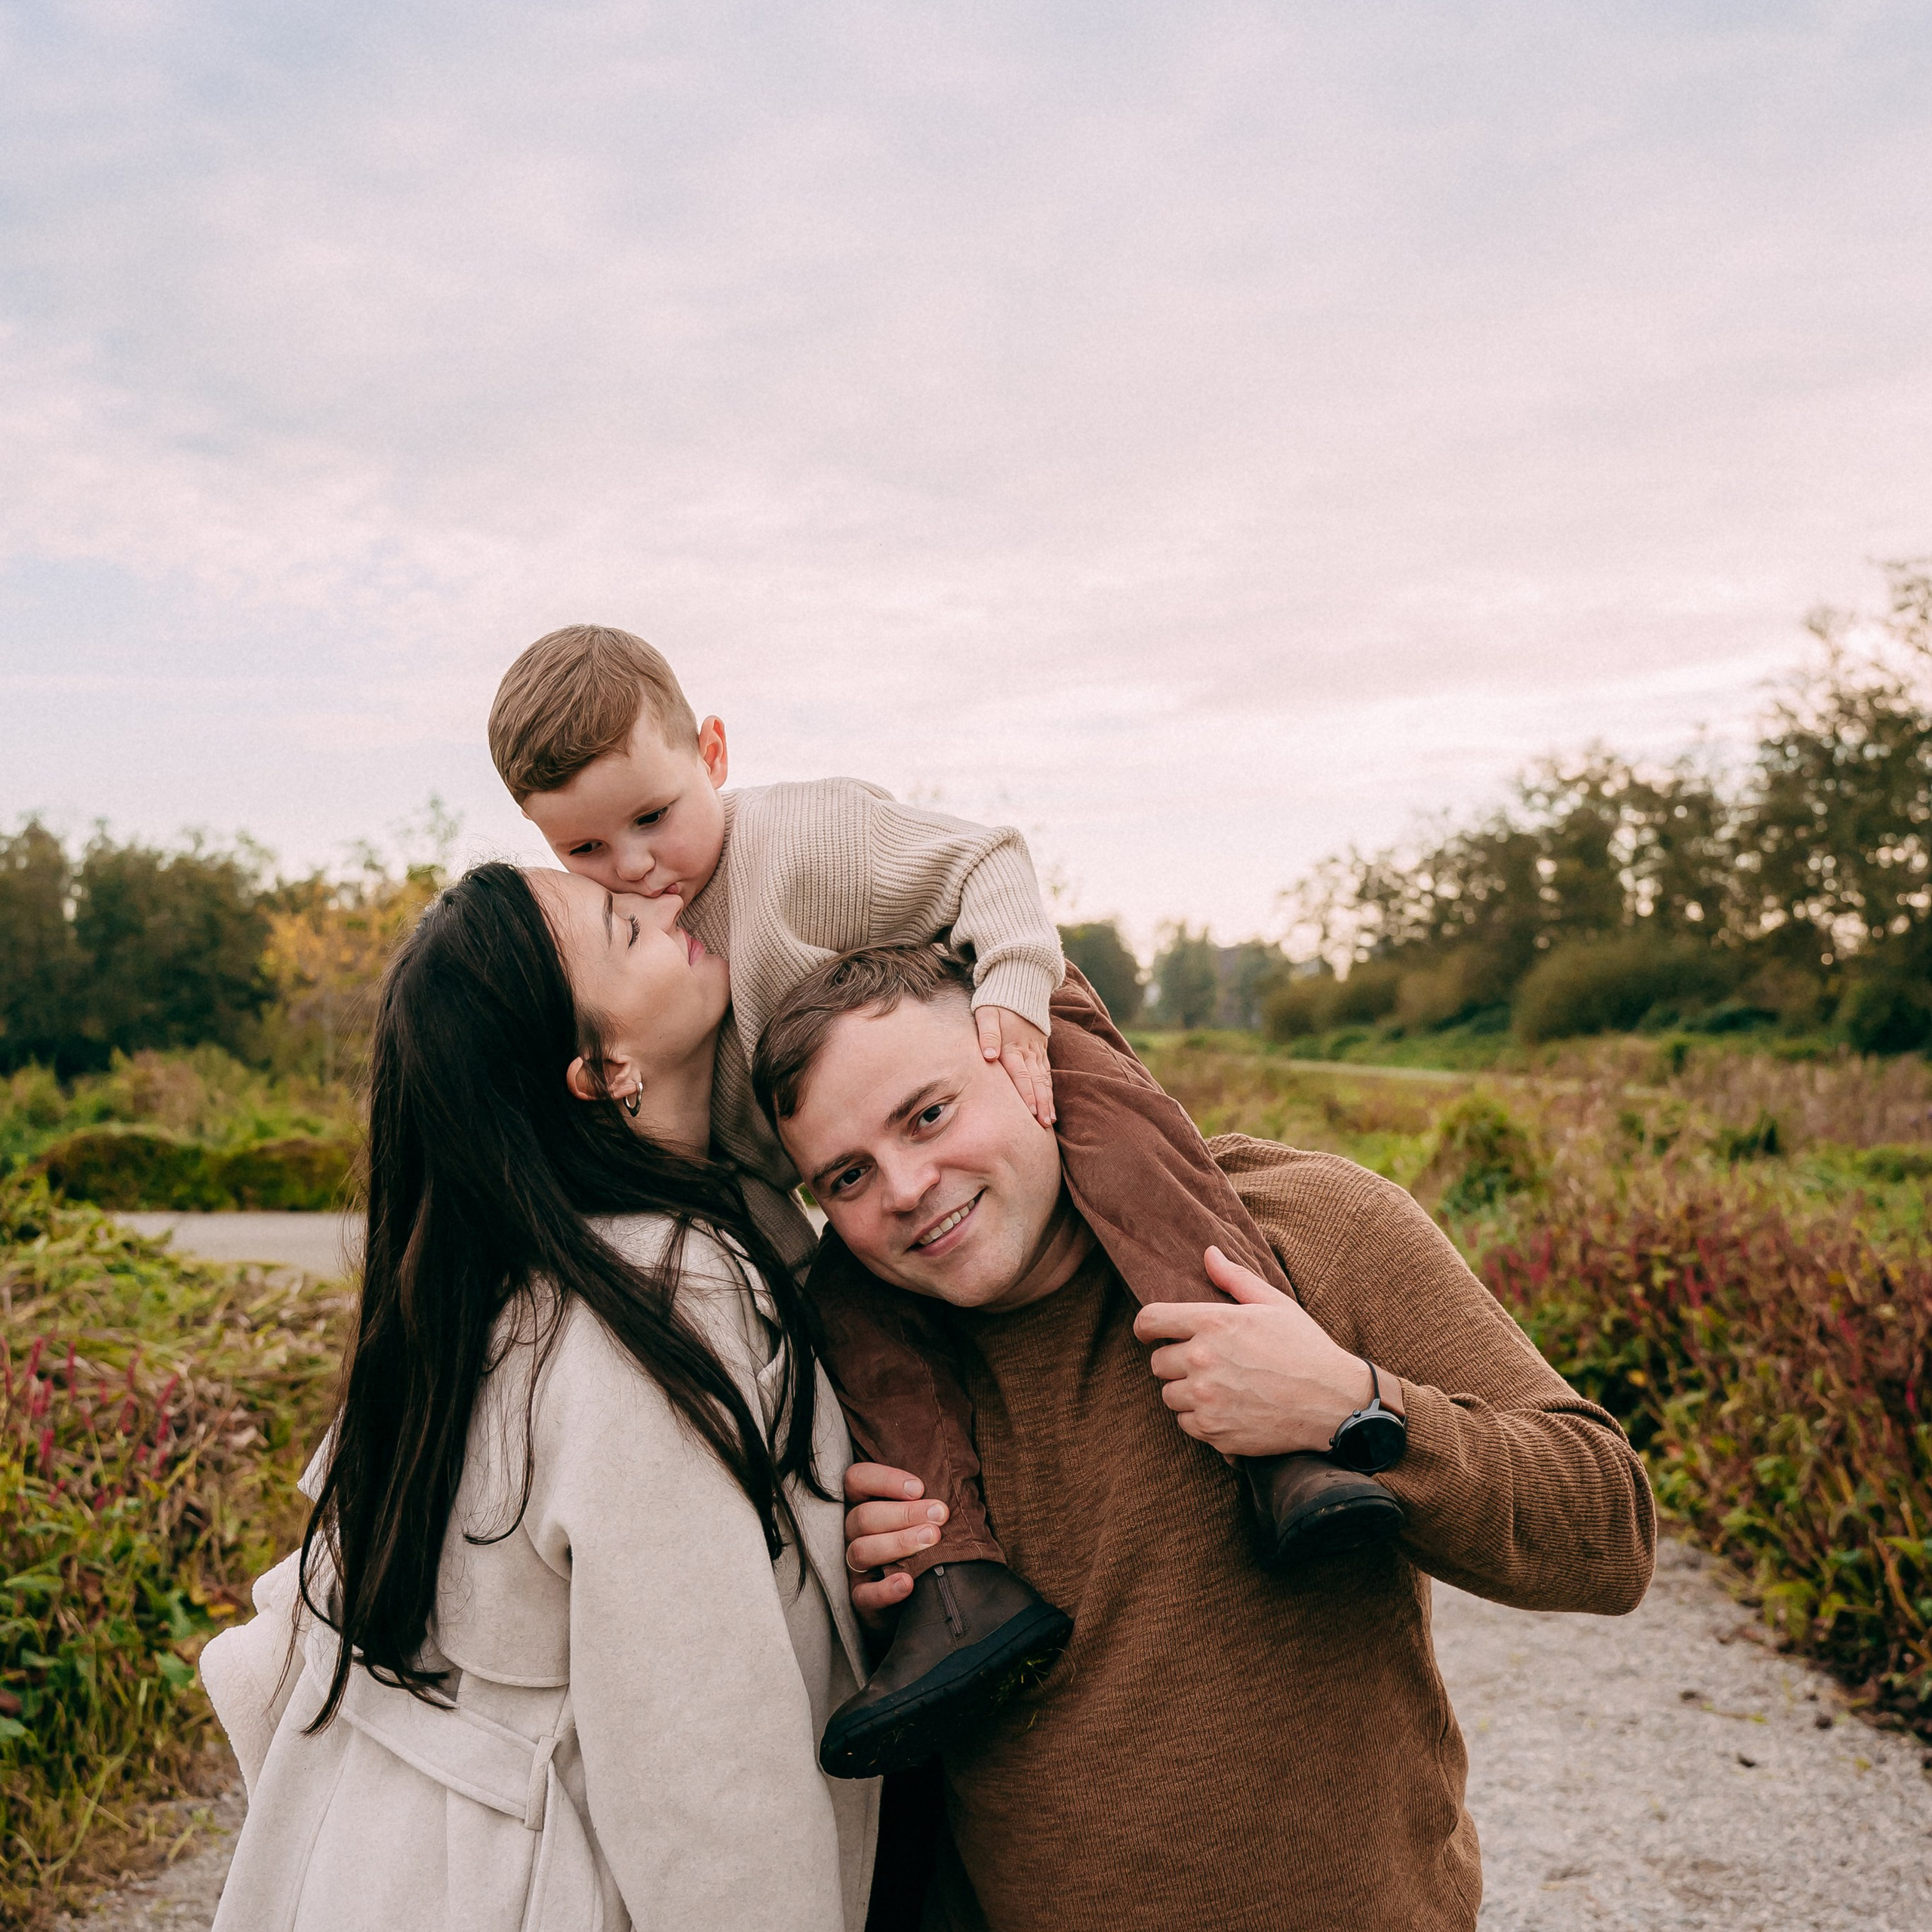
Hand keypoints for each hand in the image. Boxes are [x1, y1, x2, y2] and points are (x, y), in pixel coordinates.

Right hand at [842, 1463, 948, 1629]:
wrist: (920, 1596)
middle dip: (904, 1514)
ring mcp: (853, 1567)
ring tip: (930, 1539)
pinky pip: (863, 1595)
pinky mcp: (859, 1598)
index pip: (857, 1479)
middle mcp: (853, 1533)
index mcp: (863, 1504)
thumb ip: (927, 1498)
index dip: (884, 1480)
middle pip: (863, 1517)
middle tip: (940, 1514)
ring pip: (861, 1550)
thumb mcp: (920, 1515)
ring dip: (898, 1543)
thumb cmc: (923, 1543)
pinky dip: (884, 1589)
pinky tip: (907, 1582)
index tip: (919, 1488)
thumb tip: (959, 1477)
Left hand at [976, 1006, 1055, 1126]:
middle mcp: (1027, 1050)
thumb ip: (988, 1035)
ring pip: (1044, 1078)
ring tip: (1050, 1119)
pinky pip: (1047, 1070)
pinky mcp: (1041, 1047)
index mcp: (1012, 1045)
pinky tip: (1051, 1101)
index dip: (1026, 1094)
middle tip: (1044, 1124)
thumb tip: (989, 1057)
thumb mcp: (986, 1013)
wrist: (1019, 982)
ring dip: (1047, 1099)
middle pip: (1036, 1081)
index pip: (1020, 1074)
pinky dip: (1049, 1087)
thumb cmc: (997, 1001)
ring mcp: (1036, 1049)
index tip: (1030, 1113)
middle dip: (1040, 1103)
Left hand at [1131, 1246, 1403, 1457]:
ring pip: (1170, 1395)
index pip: (1149, 1321)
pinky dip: (1201, 1418)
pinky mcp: (1214, 1431)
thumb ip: (1234, 1278)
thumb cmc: (1305, 1348)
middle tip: (1206, 1363)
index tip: (1149, 1333)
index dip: (1144, 1327)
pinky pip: (1186, 1423)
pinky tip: (1228, 1409)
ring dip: (1187, 1392)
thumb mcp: (1274, 1303)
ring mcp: (1206, 1399)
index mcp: (1212, 1323)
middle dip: (1176, 1361)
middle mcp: (1202, 1360)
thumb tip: (1208, 1254)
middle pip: (1157, 1363)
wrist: (1333, 1403)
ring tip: (1220, 1387)